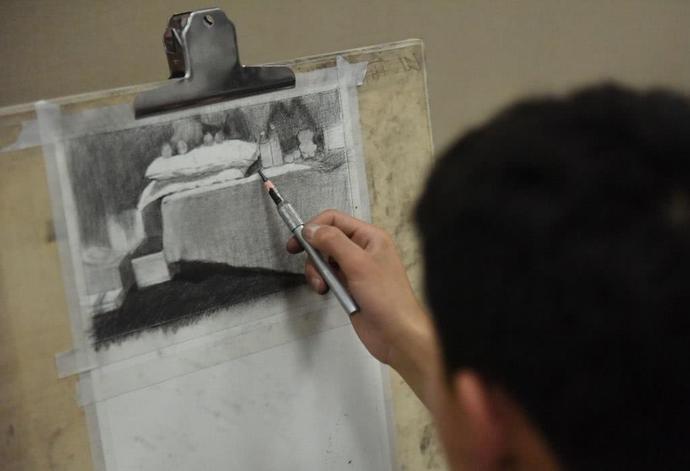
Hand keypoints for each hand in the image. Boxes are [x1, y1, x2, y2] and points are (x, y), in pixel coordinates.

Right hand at [287, 210, 436, 401]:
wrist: (397, 335)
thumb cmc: (387, 299)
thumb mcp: (358, 264)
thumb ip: (333, 242)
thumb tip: (311, 229)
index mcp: (370, 237)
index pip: (335, 220)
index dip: (314, 227)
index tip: (298, 241)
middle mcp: (363, 250)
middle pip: (326, 239)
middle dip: (314, 253)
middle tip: (308, 266)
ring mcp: (355, 269)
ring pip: (325, 259)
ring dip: (317, 271)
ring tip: (321, 286)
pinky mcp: (349, 286)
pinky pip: (328, 276)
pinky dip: (322, 282)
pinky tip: (326, 291)